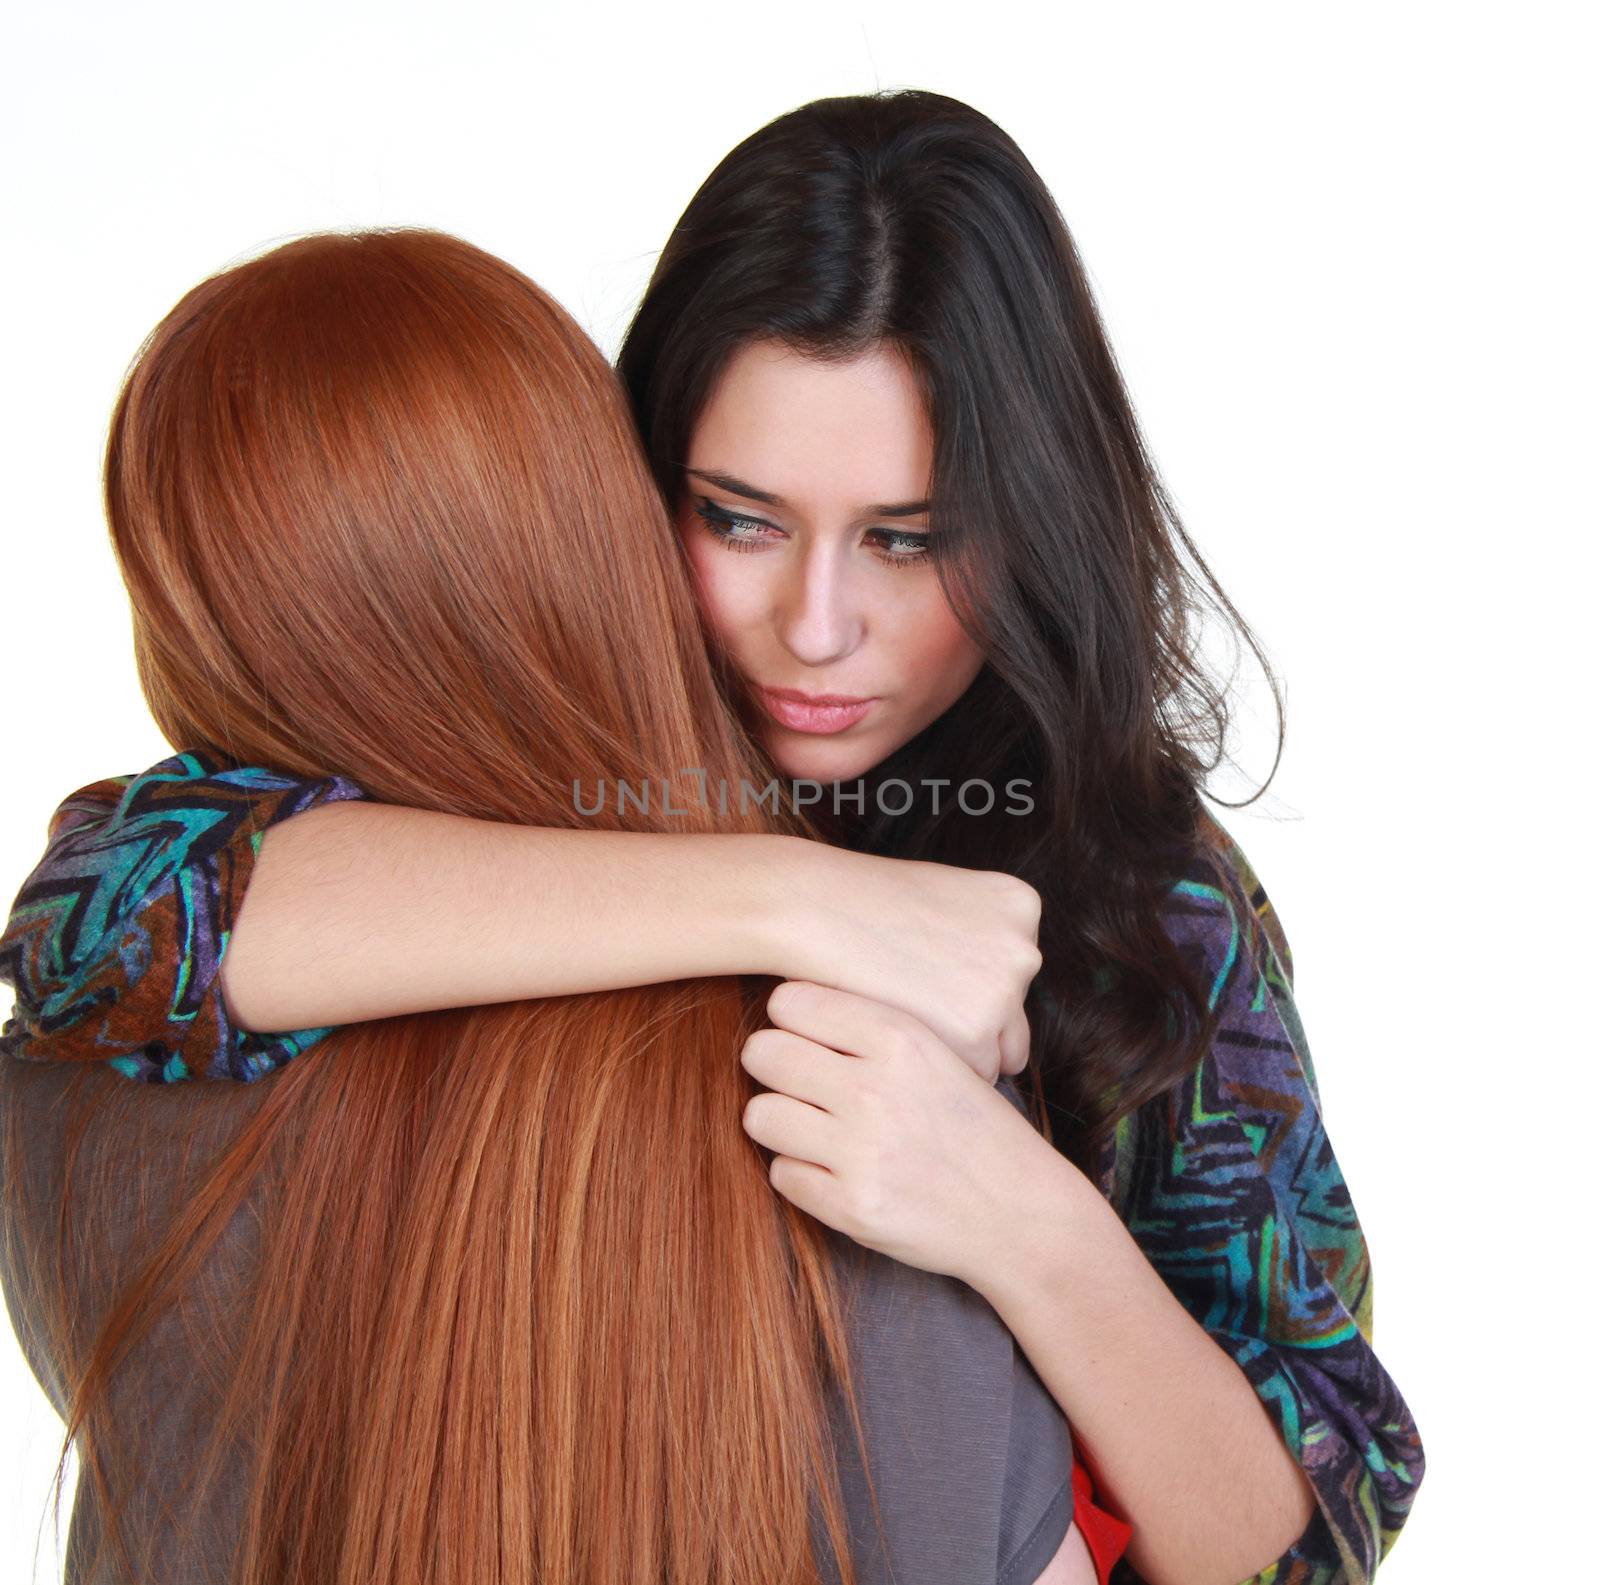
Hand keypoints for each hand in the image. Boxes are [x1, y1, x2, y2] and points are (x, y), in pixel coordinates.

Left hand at [738, 979, 1055, 1287]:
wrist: (1020, 1211)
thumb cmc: (975, 1126)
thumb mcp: (938, 1053)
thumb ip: (870, 1028)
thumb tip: (786, 1004)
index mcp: (899, 1037)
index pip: (789, 1002)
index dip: (788, 1019)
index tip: (803, 1035)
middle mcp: (874, 1088)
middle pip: (763, 1054)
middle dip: (772, 1067)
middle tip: (796, 1082)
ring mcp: (860, 1151)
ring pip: (760, 1115)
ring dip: (779, 1122)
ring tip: (811, 1128)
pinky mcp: (851, 1207)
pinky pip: (781, 1174)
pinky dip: (801, 1174)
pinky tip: (835, 1170)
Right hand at [770, 840, 1043, 1083]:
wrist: (813, 910)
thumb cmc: (862, 904)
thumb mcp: (941, 897)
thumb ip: (978, 935)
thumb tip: (986, 983)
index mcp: (1020, 906)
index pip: (1015, 973)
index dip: (966, 985)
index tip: (928, 974)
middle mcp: (1025, 949)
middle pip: (1013, 1016)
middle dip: (971, 1021)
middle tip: (914, 1004)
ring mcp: (1006, 993)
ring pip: (997, 1052)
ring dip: (959, 1050)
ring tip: (905, 1022)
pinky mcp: (978, 1035)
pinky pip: (972, 1077)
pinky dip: (938, 1070)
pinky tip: (901, 1039)